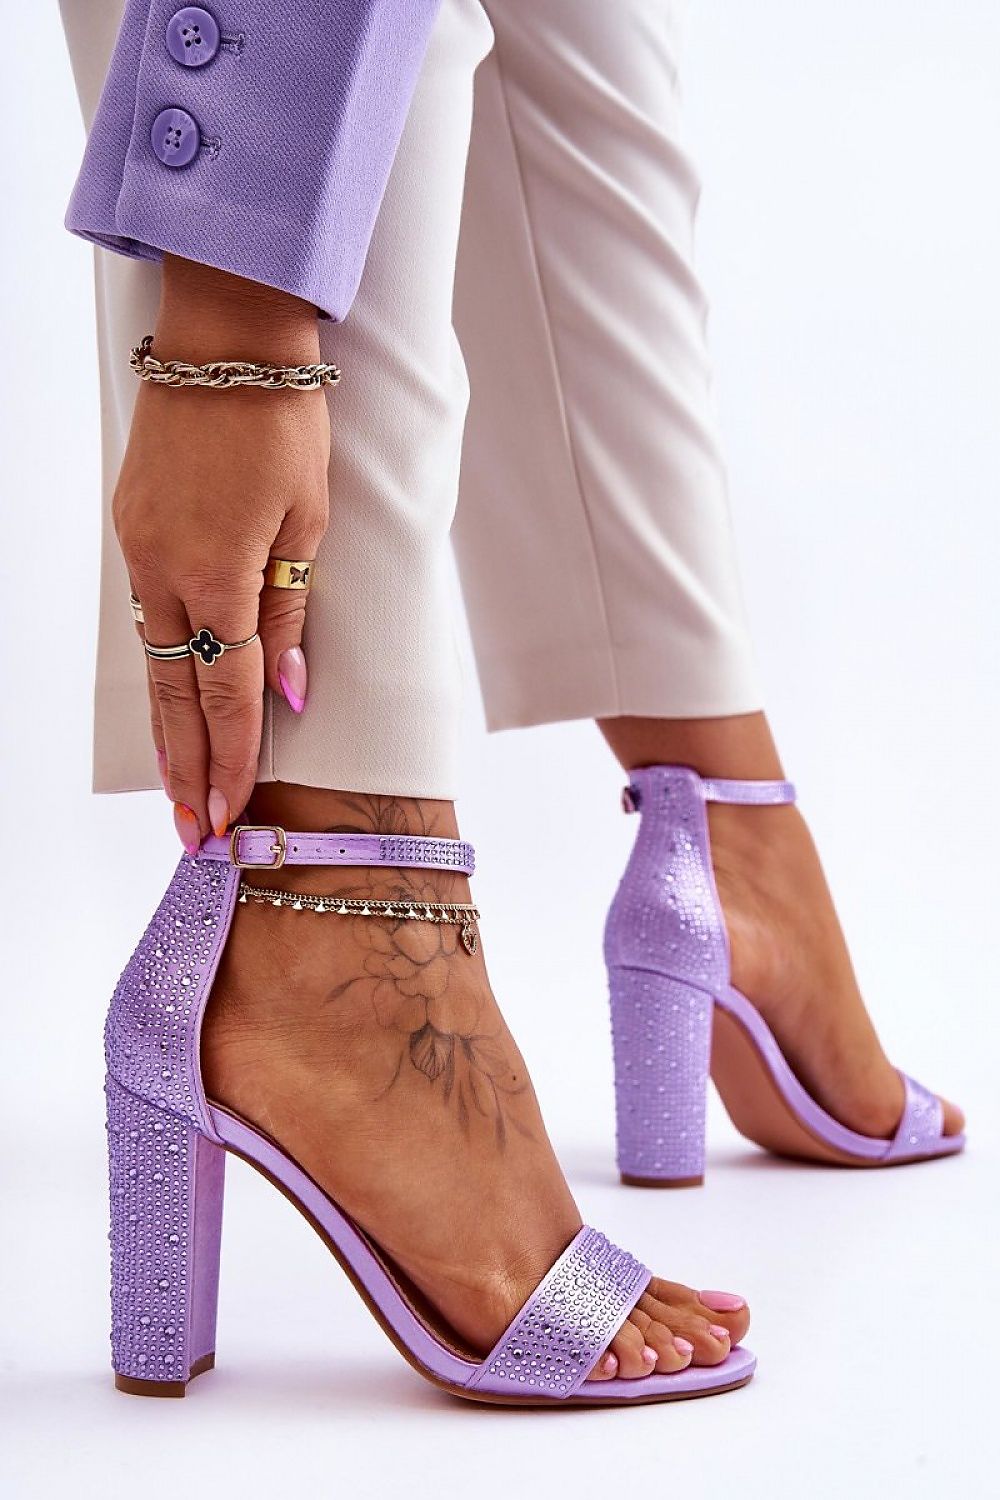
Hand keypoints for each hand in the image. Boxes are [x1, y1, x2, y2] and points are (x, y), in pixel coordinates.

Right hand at [113, 256, 330, 850]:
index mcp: (221, 573)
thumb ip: (290, 612)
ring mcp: (140, 548)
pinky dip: (158, 669)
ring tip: (179, 789)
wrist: (225, 338)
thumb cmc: (284, 423)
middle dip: (188, 771)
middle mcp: (167, 570)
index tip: (229, 818)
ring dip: (168, 730)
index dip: (231, 761)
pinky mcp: (131, 526)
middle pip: (175, 695)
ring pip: (152, 662)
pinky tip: (167, 705)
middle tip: (194, 837)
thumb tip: (285, 691)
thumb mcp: (309, 521)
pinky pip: (146, 616)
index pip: (226, 693)